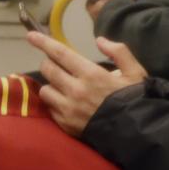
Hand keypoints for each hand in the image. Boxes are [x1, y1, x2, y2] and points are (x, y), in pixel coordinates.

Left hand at [27, 32, 146, 137]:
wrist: (137, 134)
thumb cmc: (135, 100)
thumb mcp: (135, 72)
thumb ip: (119, 52)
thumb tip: (99, 40)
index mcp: (91, 75)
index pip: (60, 53)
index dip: (43, 42)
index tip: (31, 35)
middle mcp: (75, 91)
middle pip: (48, 70)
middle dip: (48, 63)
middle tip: (56, 64)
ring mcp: (68, 109)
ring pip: (45, 90)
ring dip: (50, 84)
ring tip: (62, 85)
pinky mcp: (66, 125)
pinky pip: (50, 109)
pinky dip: (55, 103)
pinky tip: (66, 102)